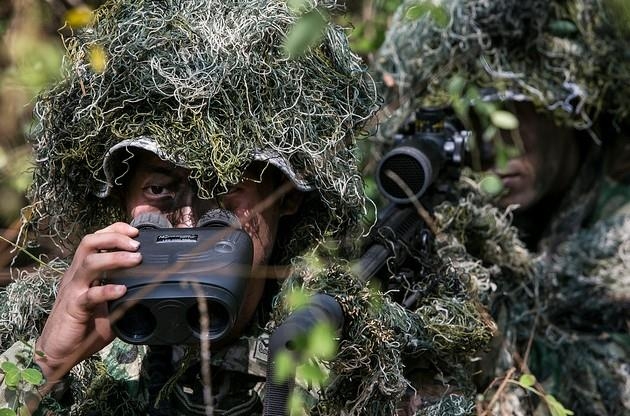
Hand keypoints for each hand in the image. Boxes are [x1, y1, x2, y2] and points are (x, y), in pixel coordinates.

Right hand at [34, 222, 140, 384]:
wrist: (58, 352)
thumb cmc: (84, 326)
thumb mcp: (108, 305)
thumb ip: (124, 293)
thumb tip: (149, 287)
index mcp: (84, 271)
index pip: (96, 239)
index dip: (114, 230)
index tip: (135, 231)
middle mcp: (77, 275)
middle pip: (89, 242)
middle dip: (114, 237)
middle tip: (136, 244)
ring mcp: (74, 290)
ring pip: (89, 262)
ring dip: (114, 257)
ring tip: (136, 259)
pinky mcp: (73, 308)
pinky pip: (89, 295)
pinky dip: (106, 290)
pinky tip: (122, 290)